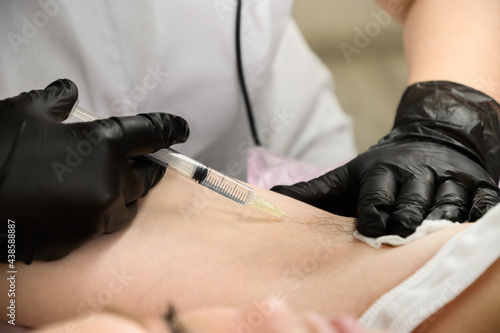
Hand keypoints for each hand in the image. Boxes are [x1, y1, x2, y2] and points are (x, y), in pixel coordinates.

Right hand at [0, 79, 188, 261]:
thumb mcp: (26, 112)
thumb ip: (56, 101)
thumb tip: (68, 92)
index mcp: (105, 143)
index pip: (152, 131)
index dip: (171, 128)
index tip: (183, 129)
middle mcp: (112, 180)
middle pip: (147, 174)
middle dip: (147, 166)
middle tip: (143, 161)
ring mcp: (99, 213)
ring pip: (129, 202)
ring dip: (126, 191)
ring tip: (111, 183)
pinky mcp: (84, 238)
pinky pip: (106, 223)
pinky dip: (103, 211)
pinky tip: (85, 204)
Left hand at [273, 81, 499, 237]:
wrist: (433, 137)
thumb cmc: (383, 169)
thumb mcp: (347, 176)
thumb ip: (314, 192)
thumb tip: (273, 198)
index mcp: (384, 171)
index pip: (377, 194)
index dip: (374, 214)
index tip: (370, 231)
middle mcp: (418, 172)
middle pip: (414, 202)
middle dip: (406, 220)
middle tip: (399, 237)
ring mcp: (450, 179)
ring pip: (448, 205)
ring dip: (440, 223)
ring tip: (430, 240)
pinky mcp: (478, 185)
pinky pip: (482, 205)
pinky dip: (476, 217)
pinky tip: (466, 231)